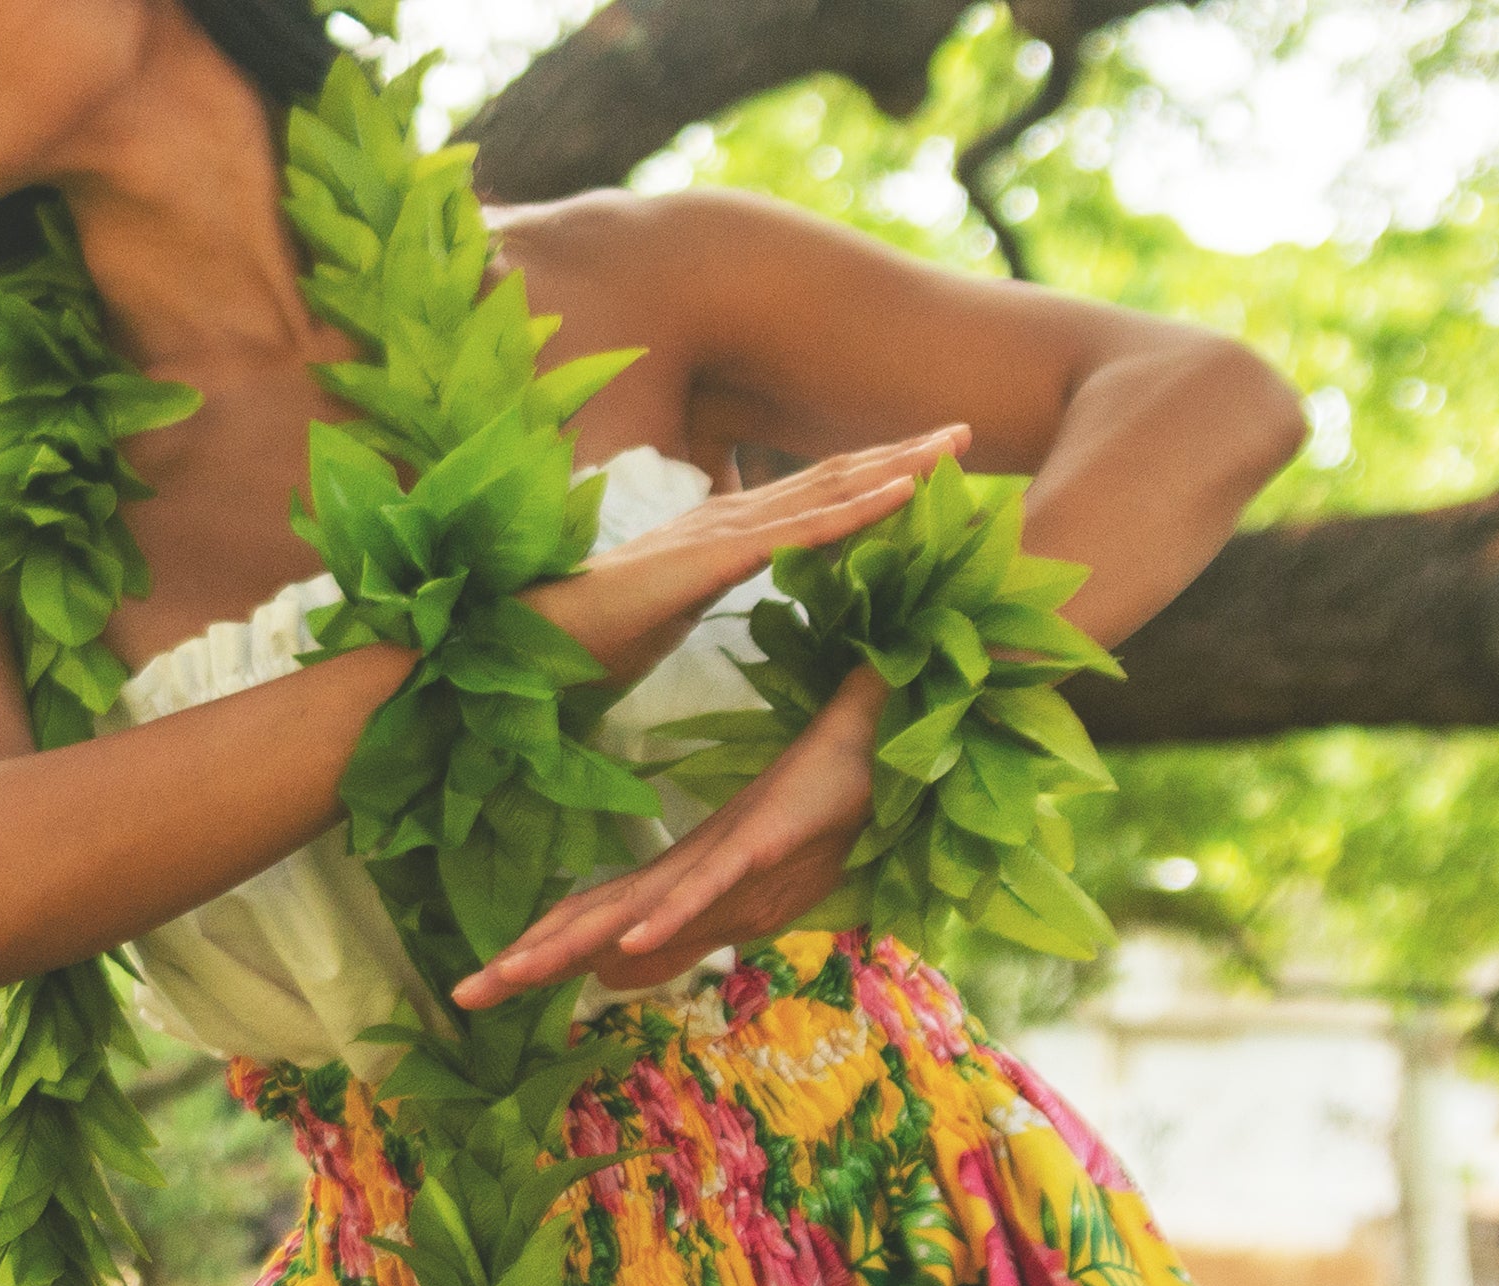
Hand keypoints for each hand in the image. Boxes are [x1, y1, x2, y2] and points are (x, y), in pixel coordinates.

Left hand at [453, 669, 884, 1010]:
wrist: (868, 746)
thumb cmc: (810, 813)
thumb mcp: (742, 897)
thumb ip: (682, 934)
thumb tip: (618, 968)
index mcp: (673, 886)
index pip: (592, 925)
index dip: (538, 957)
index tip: (480, 988)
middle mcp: (680, 874)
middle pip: (592, 921)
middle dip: (528, 959)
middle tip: (463, 995)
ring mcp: (716, 859)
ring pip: (631, 907)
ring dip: (572, 941)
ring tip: (513, 972)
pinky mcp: (756, 845)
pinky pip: (705, 887)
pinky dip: (668, 915)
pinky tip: (628, 942)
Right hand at [527, 427, 967, 691]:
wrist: (534, 643)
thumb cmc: (585, 640)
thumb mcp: (663, 615)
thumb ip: (698, 597)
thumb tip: (711, 601)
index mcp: (718, 533)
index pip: (805, 498)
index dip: (866, 476)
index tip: (922, 465)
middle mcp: (728, 517)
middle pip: (830, 478)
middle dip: (899, 453)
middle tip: (963, 428)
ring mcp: (724, 530)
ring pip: (829, 491)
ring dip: (898, 465)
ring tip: (955, 445)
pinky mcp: (718, 557)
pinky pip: (804, 529)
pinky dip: (861, 507)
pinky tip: (907, 491)